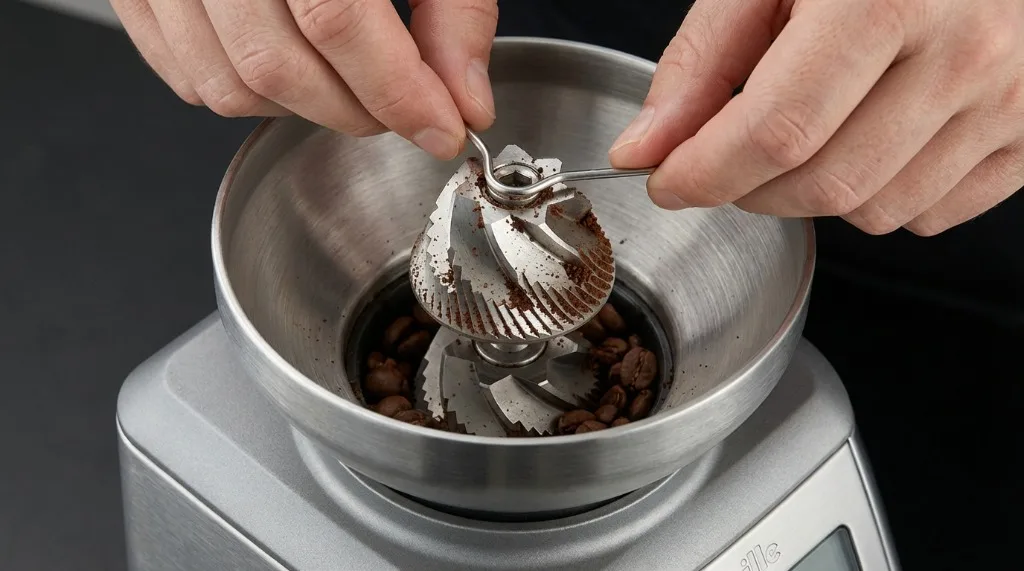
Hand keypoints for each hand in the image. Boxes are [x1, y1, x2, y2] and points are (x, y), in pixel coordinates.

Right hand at [109, 0, 497, 158]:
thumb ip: (453, 8)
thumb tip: (464, 99)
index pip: (335, 18)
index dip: (395, 91)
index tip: (441, 127)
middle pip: (277, 65)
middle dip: (357, 111)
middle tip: (403, 108)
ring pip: (229, 85)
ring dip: (305, 110)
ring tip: (351, 83)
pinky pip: (187, 77)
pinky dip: (250, 96)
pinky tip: (295, 68)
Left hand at [609, 0, 1023, 235]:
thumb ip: (703, 59)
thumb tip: (648, 146)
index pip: (778, 132)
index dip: (705, 172)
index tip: (666, 179)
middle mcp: (965, 52)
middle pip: (824, 184)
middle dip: (749, 188)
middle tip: (727, 153)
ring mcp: (1010, 99)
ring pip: (874, 211)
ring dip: (812, 193)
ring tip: (811, 127)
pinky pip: (928, 214)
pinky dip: (878, 196)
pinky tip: (870, 138)